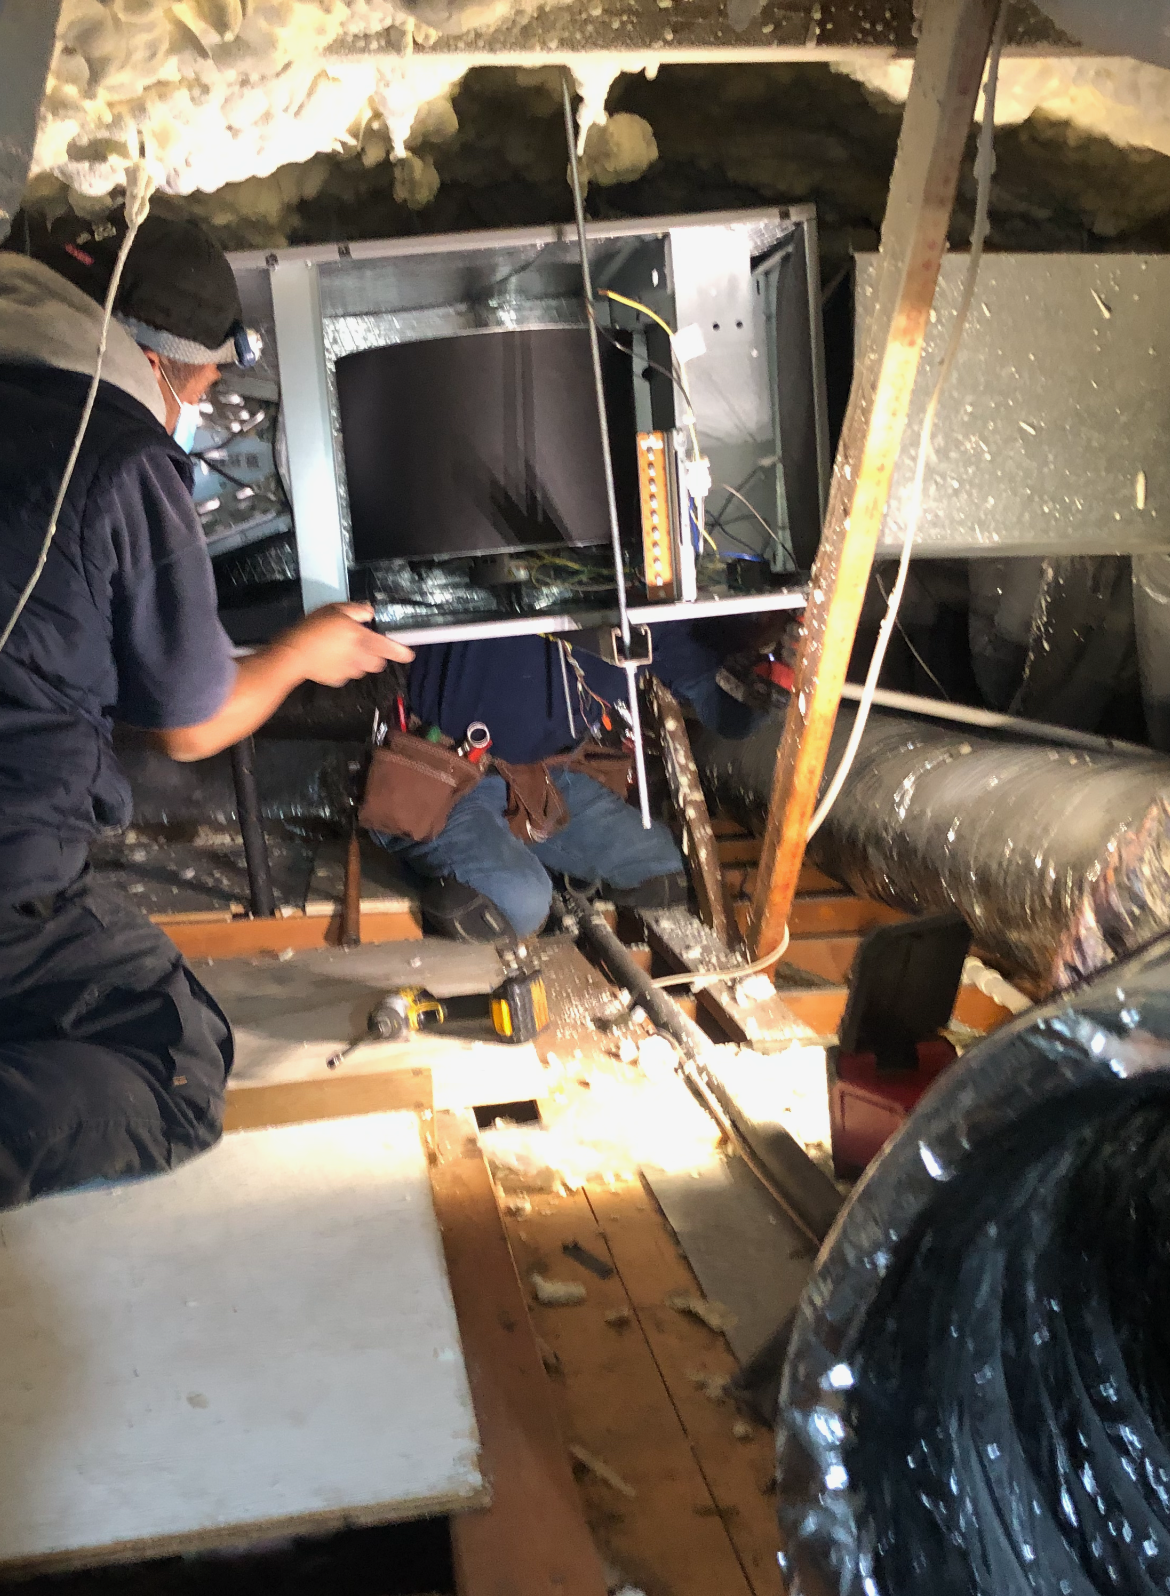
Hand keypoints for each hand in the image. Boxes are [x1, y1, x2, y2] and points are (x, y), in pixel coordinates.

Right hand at [273, 603, 413, 687]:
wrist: (293, 654)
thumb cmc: (314, 628)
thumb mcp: (335, 610)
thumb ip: (356, 611)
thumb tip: (369, 612)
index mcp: (363, 640)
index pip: (390, 648)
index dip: (402, 652)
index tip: (408, 654)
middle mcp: (360, 658)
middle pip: (379, 663)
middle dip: (377, 656)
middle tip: (364, 645)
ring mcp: (349, 671)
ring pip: (363, 669)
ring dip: (360, 662)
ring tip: (344, 651)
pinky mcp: (338, 680)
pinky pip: (347, 674)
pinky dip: (344, 668)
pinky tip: (331, 659)